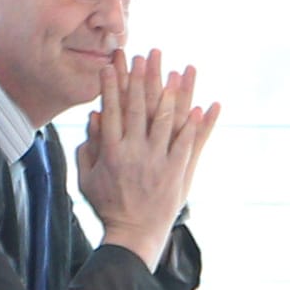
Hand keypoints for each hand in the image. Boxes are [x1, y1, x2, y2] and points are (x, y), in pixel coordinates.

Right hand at [76, 50, 217, 258]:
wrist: (133, 236)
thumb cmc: (107, 207)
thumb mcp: (86, 178)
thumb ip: (88, 147)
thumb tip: (95, 116)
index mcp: (112, 151)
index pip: (112, 109)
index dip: (113, 84)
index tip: (114, 62)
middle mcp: (135, 152)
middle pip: (139, 107)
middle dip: (144, 78)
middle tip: (148, 53)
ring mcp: (158, 162)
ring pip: (166, 121)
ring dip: (173, 93)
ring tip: (178, 70)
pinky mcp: (177, 173)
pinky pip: (188, 145)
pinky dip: (196, 126)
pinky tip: (203, 106)